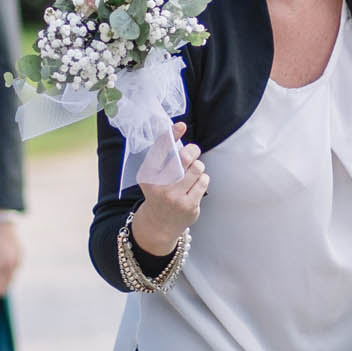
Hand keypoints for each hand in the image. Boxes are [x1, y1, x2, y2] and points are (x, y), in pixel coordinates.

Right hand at [131, 122, 206, 255]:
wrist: (159, 225)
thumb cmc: (159, 192)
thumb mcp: (154, 175)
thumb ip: (164, 156)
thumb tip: (178, 128)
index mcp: (148, 175)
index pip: (160, 150)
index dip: (171, 135)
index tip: (181, 126)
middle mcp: (159, 186)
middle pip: (183, 157)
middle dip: (192, 151)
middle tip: (193, 152)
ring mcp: (174, 197)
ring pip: (197, 168)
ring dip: (198, 167)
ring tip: (193, 173)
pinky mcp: (189, 206)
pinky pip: (203, 181)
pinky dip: (202, 179)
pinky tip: (196, 185)